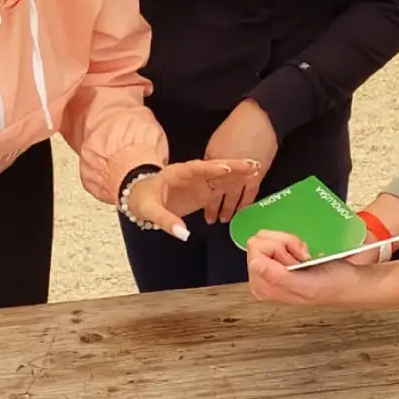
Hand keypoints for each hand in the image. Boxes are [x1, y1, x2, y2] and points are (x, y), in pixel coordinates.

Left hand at [127, 158, 261, 238]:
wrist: (141, 198)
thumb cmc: (143, 200)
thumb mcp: (150, 210)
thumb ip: (166, 221)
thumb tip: (183, 234)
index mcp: (176, 173)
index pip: (194, 169)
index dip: (209, 168)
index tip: (224, 168)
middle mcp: (191, 175)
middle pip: (213, 169)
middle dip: (232, 166)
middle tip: (251, 164)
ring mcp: (199, 182)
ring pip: (221, 176)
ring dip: (238, 173)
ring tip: (256, 168)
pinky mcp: (204, 191)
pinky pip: (221, 187)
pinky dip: (235, 183)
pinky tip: (249, 180)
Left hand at [203, 99, 278, 223]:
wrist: (258, 121)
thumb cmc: (234, 128)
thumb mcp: (215, 144)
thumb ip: (211, 162)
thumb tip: (209, 175)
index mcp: (213, 164)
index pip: (207, 188)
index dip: (206, 201)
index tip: (203, 211)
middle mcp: (226, 173)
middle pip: (219, 195)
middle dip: (216, 209)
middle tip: (214, 222)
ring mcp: (242, 176)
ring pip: (235, 197)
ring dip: (231, 209)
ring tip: (227, 220)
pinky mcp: (257, 175)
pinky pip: (250, 193)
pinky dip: (246, 203)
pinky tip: (243, 210)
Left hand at [245, 229, 368, 307]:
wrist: (348, 282)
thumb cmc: (332, 286)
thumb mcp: (307, 285)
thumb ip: (277, 278)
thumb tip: (254, 264)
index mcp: (263, 287)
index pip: (255, 249)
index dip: (279, 247)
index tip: (294, 259)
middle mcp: (262, 279)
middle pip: (259, 241)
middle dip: (284, 244)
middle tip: (299, 259)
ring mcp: (269, 269)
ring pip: (268, 237)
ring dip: (290, 243)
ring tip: (302, 259)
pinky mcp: (277, 260)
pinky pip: (277, 238)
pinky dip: (293, 243)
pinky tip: (303, 256)